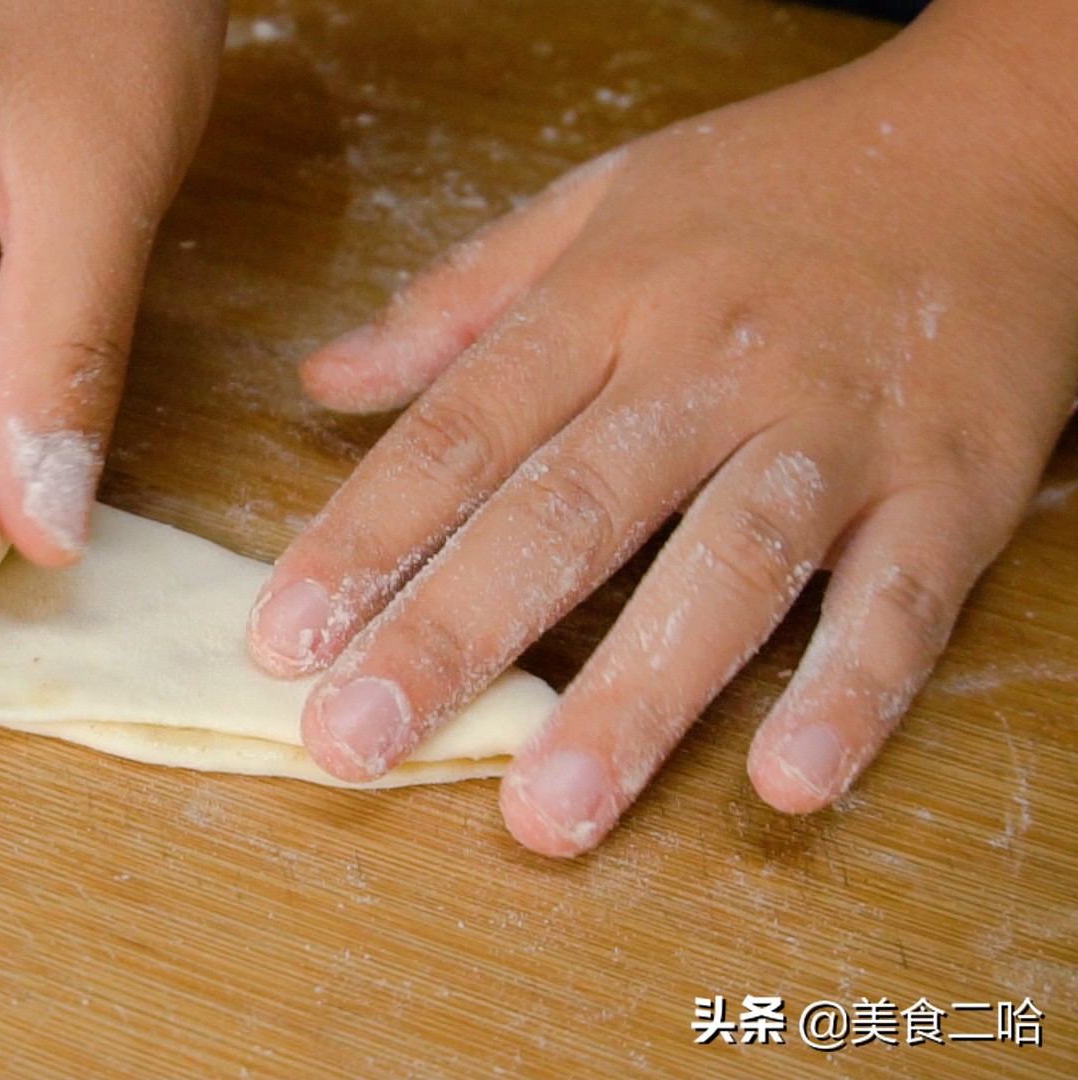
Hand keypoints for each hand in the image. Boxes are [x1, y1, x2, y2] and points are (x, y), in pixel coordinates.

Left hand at [247, 0, 1077, 852]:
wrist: (1005, 137)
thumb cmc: (778, 180)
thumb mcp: (600, 200)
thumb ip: (457, 299)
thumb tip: (323, 381)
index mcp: (609, 299)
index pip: (461, 432)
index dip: (365, 539)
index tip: (283, 640)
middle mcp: (711, 366)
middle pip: (564, 513)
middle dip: (450, 636)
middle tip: (354, 742)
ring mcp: (835, 430)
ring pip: (722, 569)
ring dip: (633, 699)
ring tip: (545, 811)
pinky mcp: (952, 486)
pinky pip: (901, 601)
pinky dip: (849, 691)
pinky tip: (786, 781)